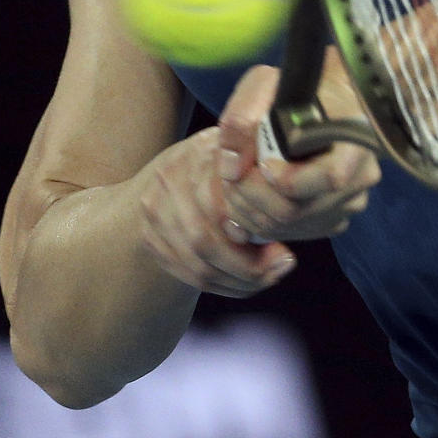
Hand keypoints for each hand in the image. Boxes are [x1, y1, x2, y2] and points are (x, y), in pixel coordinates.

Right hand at [137, 126, 296, 297]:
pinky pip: (189, 275)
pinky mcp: (150, 240)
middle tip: (282, 265)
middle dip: (249, 265)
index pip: (218, 203)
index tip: (281, 246)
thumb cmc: (222, 163)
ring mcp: (154, 212)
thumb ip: (261, 167)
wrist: (167, 175)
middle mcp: (169, 180)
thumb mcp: (243, 152)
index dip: (248, 231)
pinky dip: (222, 286)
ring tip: (270, 276)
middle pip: (204, 240)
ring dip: (239, 280)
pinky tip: (246, 283)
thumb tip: (286, 200)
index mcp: (197, 153)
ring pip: (198, 265)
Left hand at [218, 61, 380, 243]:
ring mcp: (348, 204)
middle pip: (299, 209)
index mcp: (356, 140)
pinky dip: (261, 220)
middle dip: (252, 195)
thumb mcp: (266, 84)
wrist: (324, 102)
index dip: (287, 179)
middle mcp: (360, 178)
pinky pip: (291, 233)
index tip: (263, 162)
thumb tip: (232, 167)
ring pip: (289, 226)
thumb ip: (242, 116)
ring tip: (234, 182)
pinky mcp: (331, 220)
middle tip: (231, 175)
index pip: (330, 178)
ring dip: (250, 209)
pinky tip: (249, 196)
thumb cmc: (297, 89)